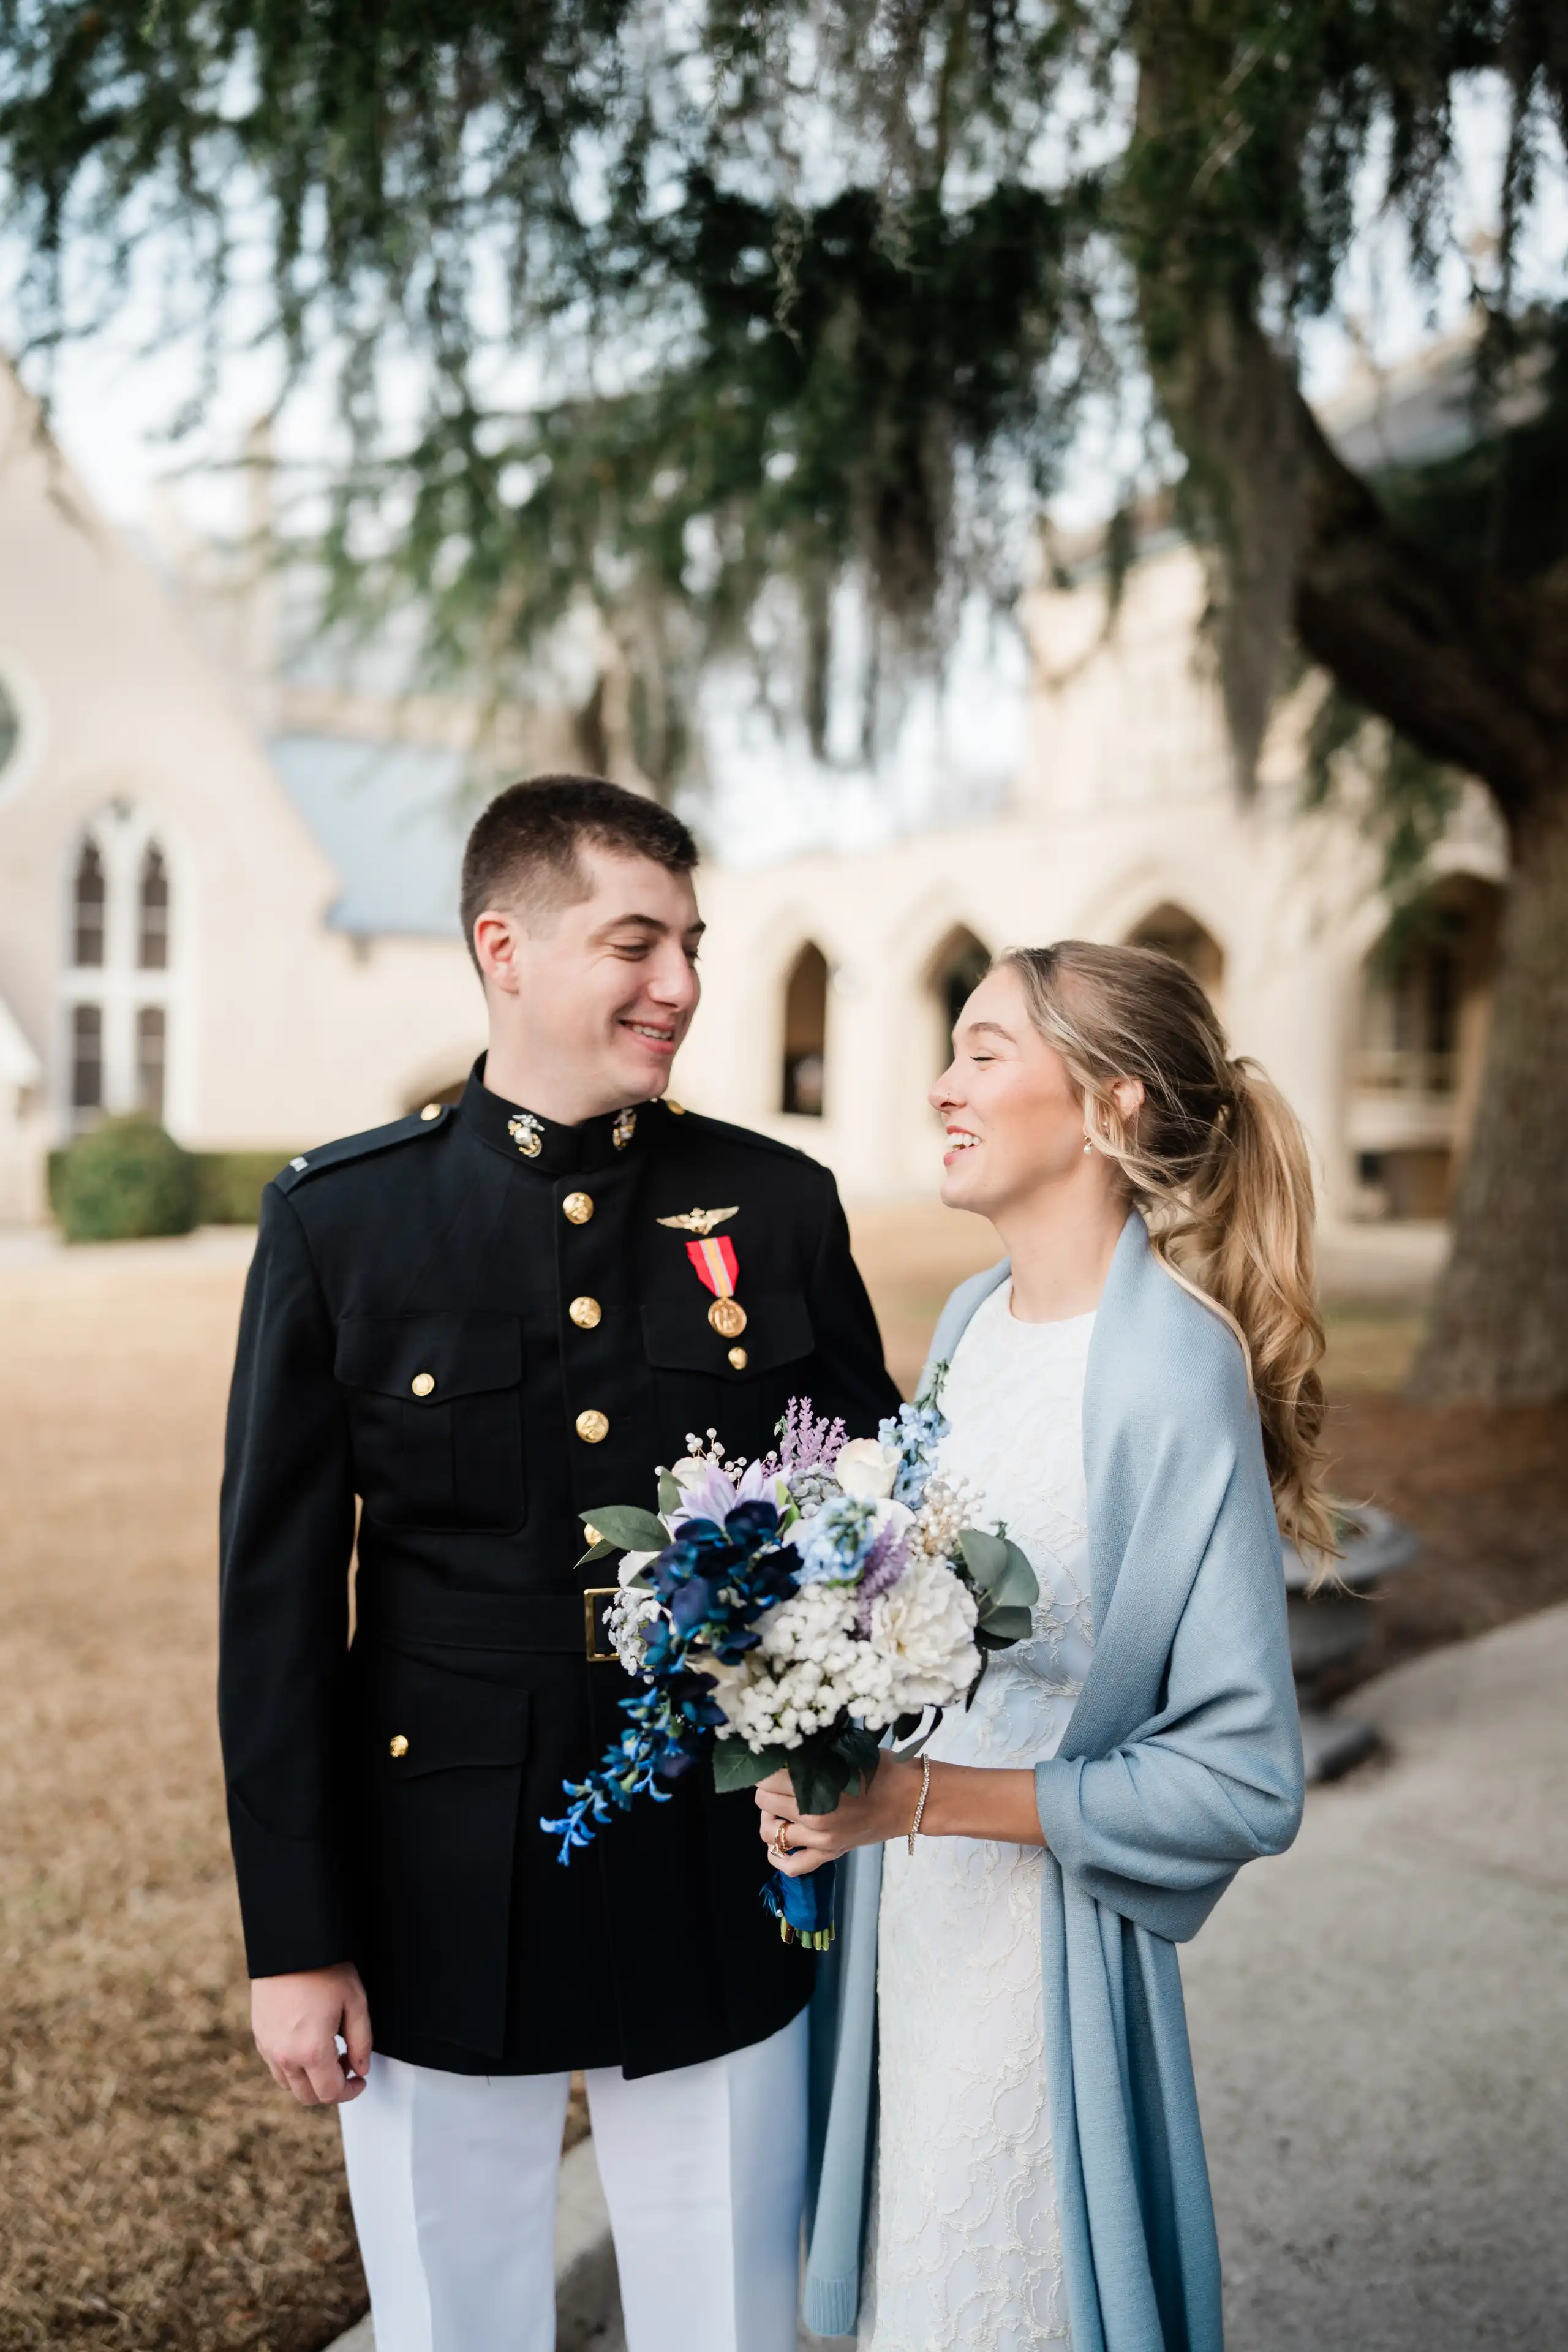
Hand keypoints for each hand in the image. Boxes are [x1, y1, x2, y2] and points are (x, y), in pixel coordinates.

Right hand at [251, 1964, 371, 2105]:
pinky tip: (307, 2044)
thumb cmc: (324, 1970)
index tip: (360, 2079)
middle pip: (308, 2096)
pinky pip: (276, 2066)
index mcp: (311, 2051)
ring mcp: (268, 2047)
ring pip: (290, 2084)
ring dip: (310, 2079)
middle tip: (346, 2065)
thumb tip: (361, 2068)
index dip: (350, 2091)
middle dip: (331, 2089)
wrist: (291, 1945)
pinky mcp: (259, 2036)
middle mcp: (285, 2056)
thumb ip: (362, 2042)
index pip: (330, 2093)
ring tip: (328, 2053)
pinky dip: (293, 2066)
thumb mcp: (356, 2003)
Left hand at [755, 1757, 920, 1875]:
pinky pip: (792, 1866)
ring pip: (770, 1833)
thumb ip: (813, 1756)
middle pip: (764, 1802)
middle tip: (778, 1780)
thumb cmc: (881, 1770)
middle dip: (767, 1788)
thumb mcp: (845, 1752)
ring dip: (769, 1817)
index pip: (768, 1778)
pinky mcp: (830, 1854)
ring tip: (779, 1807)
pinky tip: (780, 1841)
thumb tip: (783, 1751)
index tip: (774, 1762)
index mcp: (818, 1786)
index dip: (767, 1767)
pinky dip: (778, 1856)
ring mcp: (821, 1840)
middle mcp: (814, 1816)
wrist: (911, 1799)